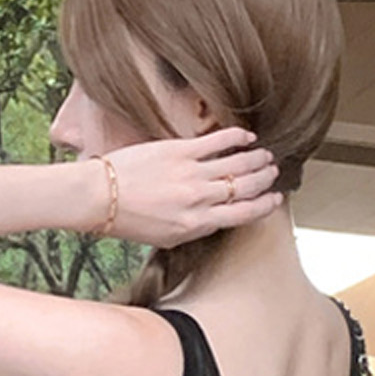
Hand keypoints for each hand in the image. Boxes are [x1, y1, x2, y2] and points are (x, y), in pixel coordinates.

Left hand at [98, 127, 281, 246]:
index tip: (275, 199)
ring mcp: (191, 174)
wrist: (99, 198)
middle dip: (265, 179)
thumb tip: (216, 218)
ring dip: (257, 159)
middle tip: (274, 173)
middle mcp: (198, 200)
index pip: (242, 214)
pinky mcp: (180, 151)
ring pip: (237, 164)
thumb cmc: (128, 220)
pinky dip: (237, 138)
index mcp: (196, 224)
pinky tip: (247, 137)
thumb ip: (194, 228)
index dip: (264, 206)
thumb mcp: (165, 238)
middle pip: (245, 188)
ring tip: (266, 156)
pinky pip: (217, 142)